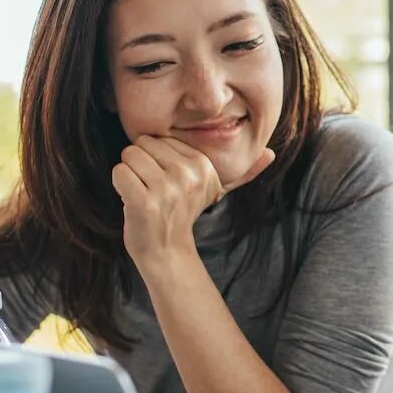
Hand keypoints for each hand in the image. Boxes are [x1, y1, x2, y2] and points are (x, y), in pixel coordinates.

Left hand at [109, 136, 275, 267]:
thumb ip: (243, 173)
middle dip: (141, 165)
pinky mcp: (145, 202)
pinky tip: (133, 202)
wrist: (167, 253)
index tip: (169, 183)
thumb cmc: (182, 216)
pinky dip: (120, 187)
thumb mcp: (215, 191)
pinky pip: (120, 173)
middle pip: (142, 143)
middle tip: (153, 190)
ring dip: (130, 176)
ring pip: (129, 156)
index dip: (157, 159)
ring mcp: (167, 189)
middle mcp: (189, 175)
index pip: (161, 138)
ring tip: (144, 195)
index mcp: (204, 166)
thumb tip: (272, 154)